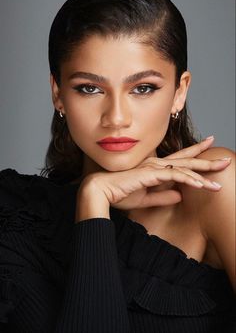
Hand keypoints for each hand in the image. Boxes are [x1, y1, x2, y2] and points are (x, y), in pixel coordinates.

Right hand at [77, 136, 230, 213]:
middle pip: (187, 161)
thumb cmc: (119, 193)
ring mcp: (154, 167)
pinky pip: (176, 176)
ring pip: (185, 168)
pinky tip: (203, 184)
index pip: (179, 159)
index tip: (208, 145)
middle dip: (207, 160)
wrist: (101, 191)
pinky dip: (190, 179)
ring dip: (205, 172)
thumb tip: (180, 197)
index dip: (195, 153)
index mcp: (155, 168)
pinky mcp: (151, 173)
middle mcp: (157, 164)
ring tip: (221, 173)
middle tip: (226, 158)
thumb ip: (163, 197)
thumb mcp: (146, 198)